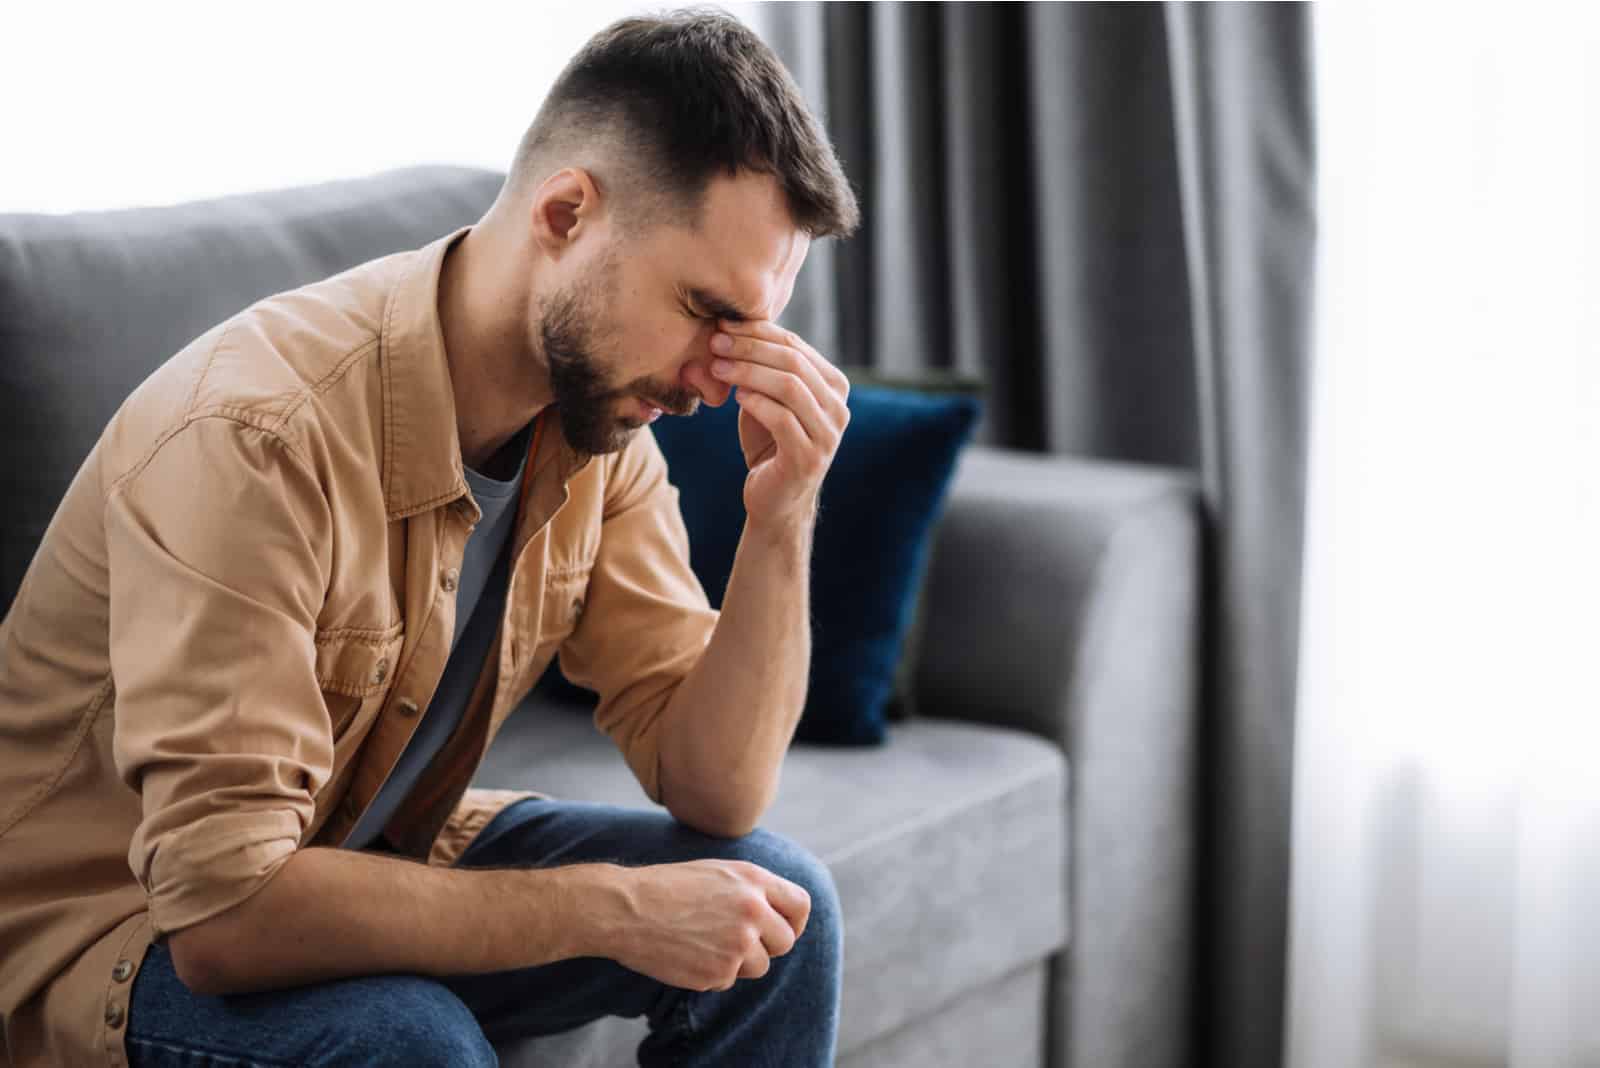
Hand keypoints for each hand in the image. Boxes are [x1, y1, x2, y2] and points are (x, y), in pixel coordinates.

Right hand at [600, 859, 810, 991]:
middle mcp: (752, 911)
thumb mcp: (717, 872)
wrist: (626, 909)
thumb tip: (780, 913)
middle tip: (739, 942)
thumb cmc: (667, 886)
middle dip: (767, 945)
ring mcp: (737, 944)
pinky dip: (712, 973)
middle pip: (785, 941)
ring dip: (739, 962)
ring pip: (759, 966)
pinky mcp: (718, 973)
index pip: (800, 905)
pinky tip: (688, 954)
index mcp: (753, 880)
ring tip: (704, 943)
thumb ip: (752, 889)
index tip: (781, 929)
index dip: (794, 921)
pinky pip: (728, 980)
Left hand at [707, 320, 849, 532]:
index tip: (722, 324)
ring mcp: (828, 434)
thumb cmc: (768, 443)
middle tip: (715, 342)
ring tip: (717, 367)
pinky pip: (782, 418)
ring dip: (748, 371)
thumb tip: (727, 326)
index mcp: (834, 386)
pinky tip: (735, 396)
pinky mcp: (809, 458)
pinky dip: (756, 402)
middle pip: (794, 362)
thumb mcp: (767, 399)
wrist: (775, 499)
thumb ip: (761, 368)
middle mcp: (839, 408)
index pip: (796, 346)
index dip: (758, 331)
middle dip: (750, 347)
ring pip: (789, 386)